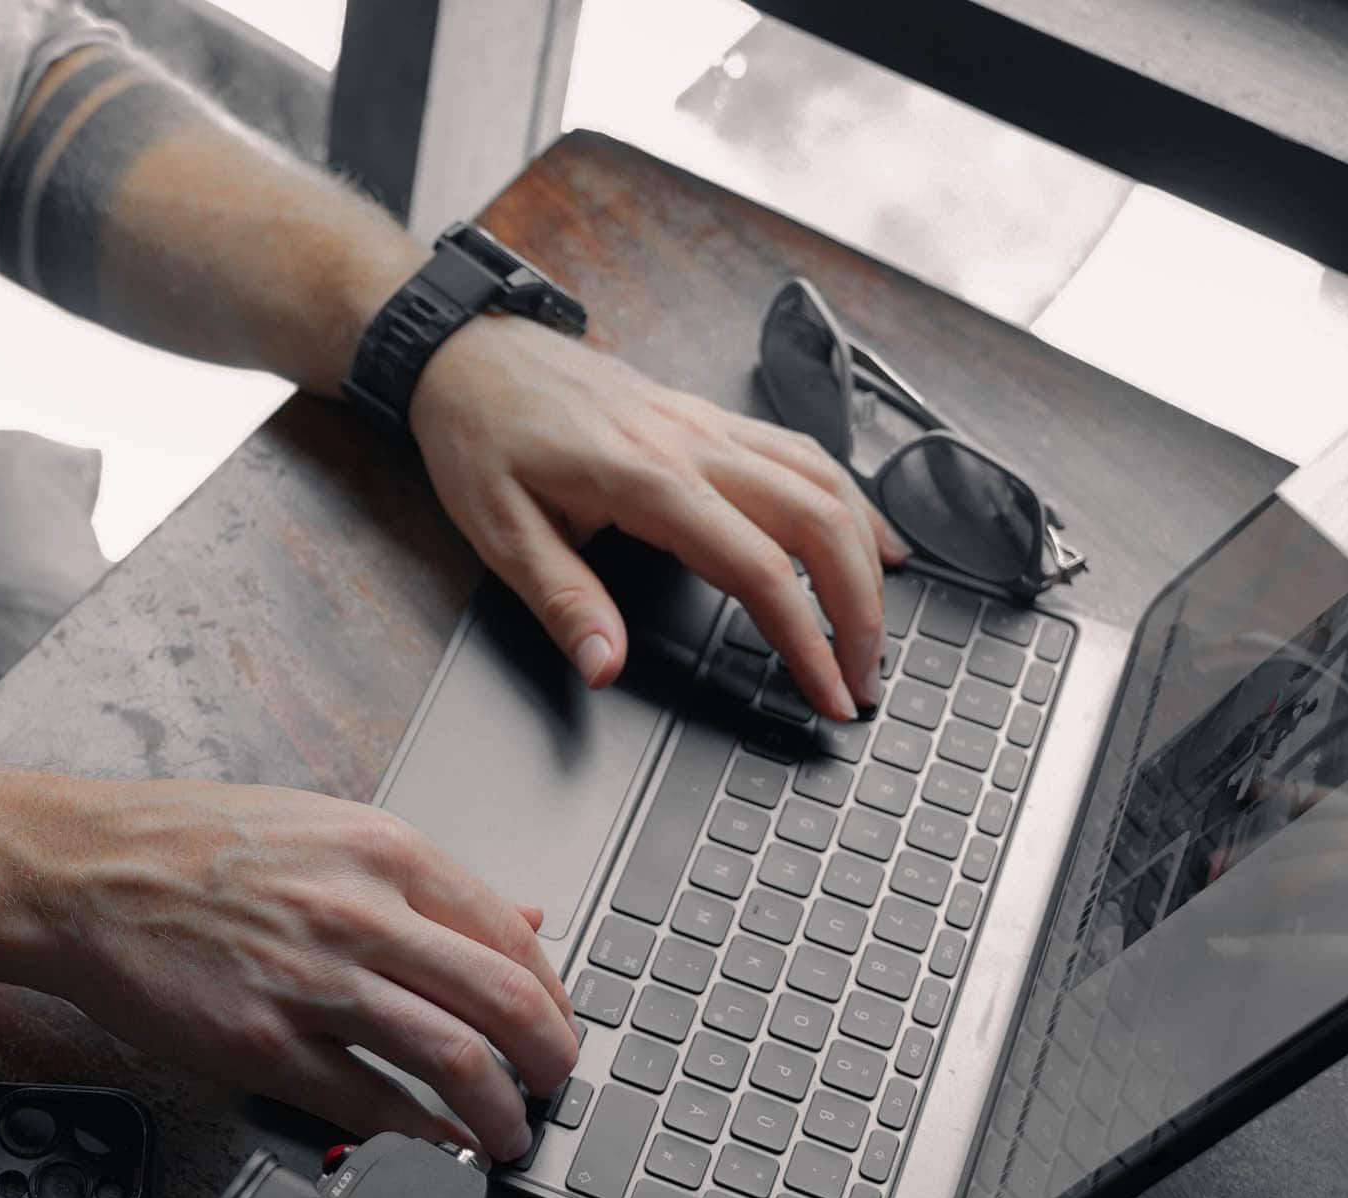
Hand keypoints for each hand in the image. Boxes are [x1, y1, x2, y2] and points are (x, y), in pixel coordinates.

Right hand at [13, 777, 578, 1158]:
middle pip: (504, 1003)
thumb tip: (516, 916)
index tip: (556, 1026)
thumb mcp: (321, 825)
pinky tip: (436, 1148)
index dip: (553, 997)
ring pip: (453, 1061)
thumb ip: (420, 878)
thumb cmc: (187, 844)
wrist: (82, 873)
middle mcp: (359, 913)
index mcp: (381, 851)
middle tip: (554, 1088)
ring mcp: (313, 984)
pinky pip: (370, 1107)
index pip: (510, 936)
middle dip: (549, 1062)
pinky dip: (420, 1138)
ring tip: (507, 1134)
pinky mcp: (264, 1046)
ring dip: (499, 1113)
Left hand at [407, 316, 906, 719]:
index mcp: (648, 479)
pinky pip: (801, 451)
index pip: (759, 570)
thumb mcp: (500, 533)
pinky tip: (867, 534)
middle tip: (864, 676)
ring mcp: (707, 424)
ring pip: (824, 479)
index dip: (805, 641)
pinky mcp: (706, 417)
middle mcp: (694, 444)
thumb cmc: (481, 436)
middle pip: (818, 521)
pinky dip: (849, 497)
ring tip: (877, 621)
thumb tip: (606, 666)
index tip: (827, 694)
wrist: (471, 354)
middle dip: (858, 607)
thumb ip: (563, 603)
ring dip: (865, 552)